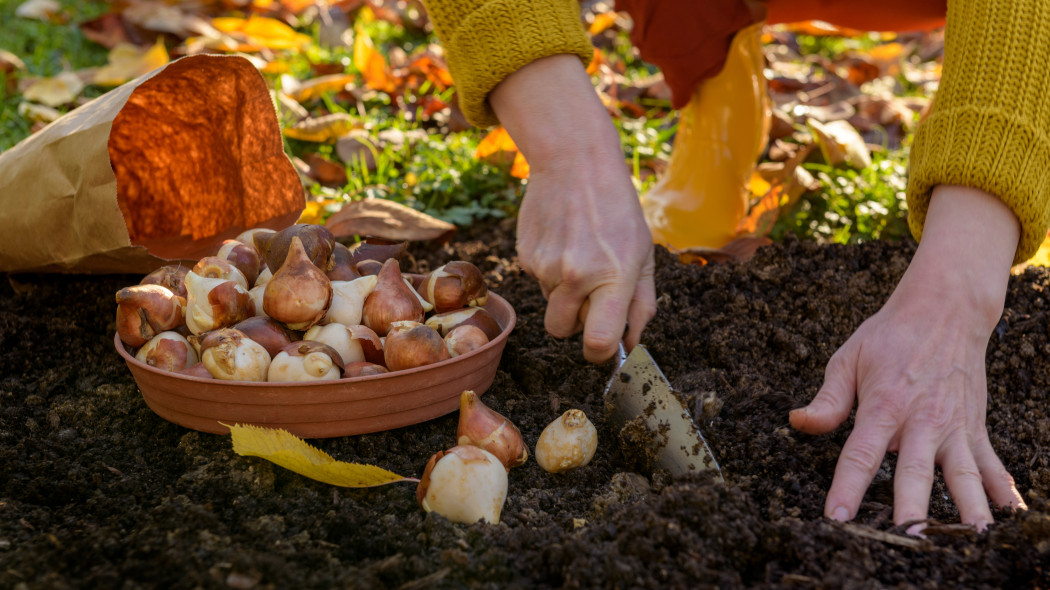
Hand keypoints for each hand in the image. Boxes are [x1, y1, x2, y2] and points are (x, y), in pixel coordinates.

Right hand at [490, 55, 655, 361]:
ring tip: (579, 252)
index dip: (600, 353)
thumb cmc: (617, 209)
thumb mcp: (644, 254)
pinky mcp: (525, 256)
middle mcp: (576, 276)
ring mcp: (546, 266)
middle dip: (575, 323)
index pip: (598, 343)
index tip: (604, 345)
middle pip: (562, 332)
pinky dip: (551, 270)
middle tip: (591, 294)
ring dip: (565, 292)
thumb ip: (642, 304)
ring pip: (551, 304)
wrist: (574, 162)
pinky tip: (563, 239)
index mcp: (613, 277)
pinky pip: (538, 281)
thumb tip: (630, 345)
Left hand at [790, 185, 1026, 529]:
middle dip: (912, 509)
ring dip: (967, 508)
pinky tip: (1012, 516)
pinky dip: (1002, 490)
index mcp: (884, 406)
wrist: (946, 310)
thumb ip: (828, 399)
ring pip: (961, 475)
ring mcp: (954, 426)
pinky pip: (990, 464)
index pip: (861, 454)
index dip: (847, 487)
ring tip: (972, 539)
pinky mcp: (975, 427)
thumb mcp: (849, 359)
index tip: (837, 518)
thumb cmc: (890, 336)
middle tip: (908, 540)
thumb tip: (797, 422)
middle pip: (915, 472)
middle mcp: (922, 421)